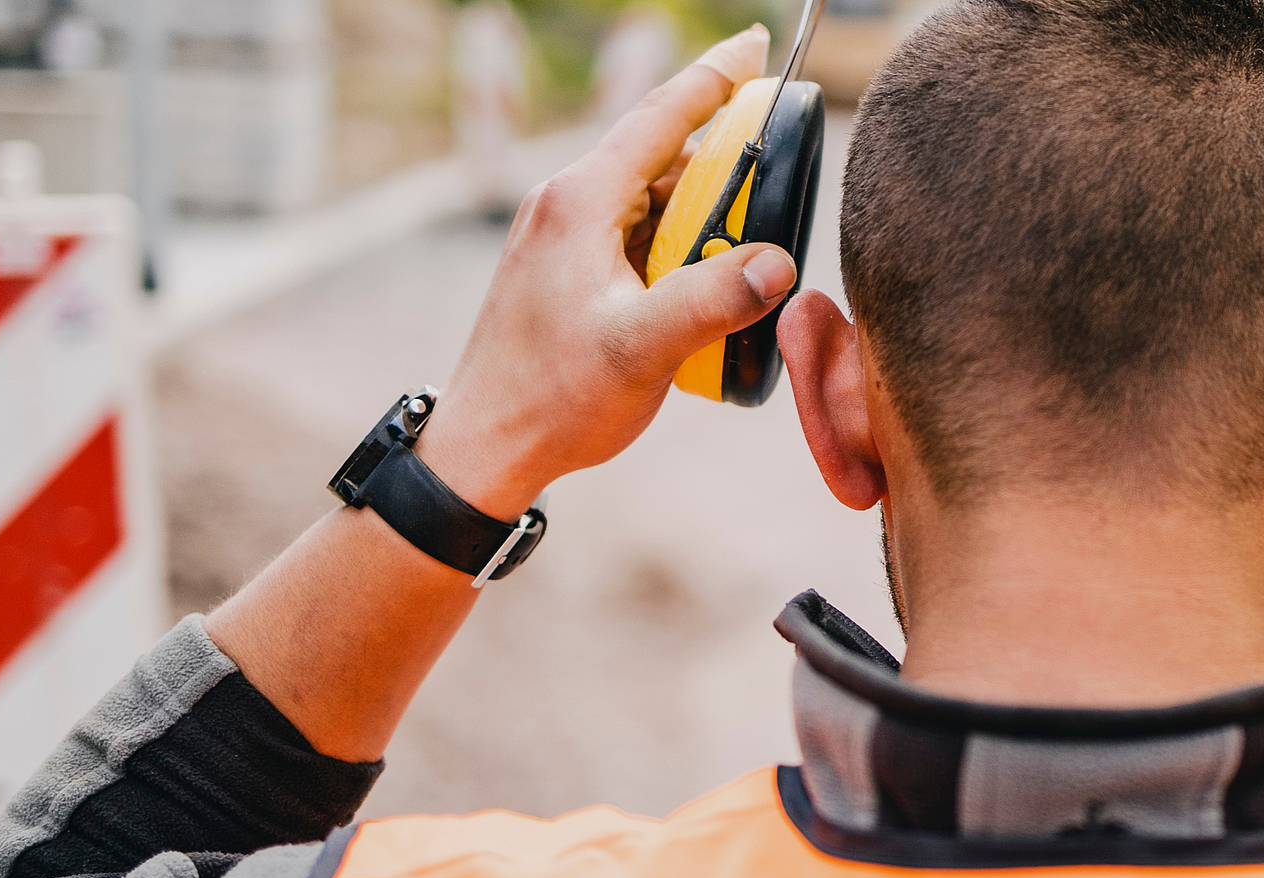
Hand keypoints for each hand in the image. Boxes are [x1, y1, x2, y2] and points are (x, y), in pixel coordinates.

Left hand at [417, 26, 799, 515]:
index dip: (717, 77)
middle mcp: (566, 204)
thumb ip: (714, 300)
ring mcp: (561, 236)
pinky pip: (635, 234)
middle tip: (775, 177)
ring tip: (739, 254)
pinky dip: (675, 246)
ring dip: (701, 215)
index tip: (759, 46)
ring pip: (651, 198)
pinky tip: (698, 287)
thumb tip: (777, 263)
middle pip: (662, 156)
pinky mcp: (563, 268)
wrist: (485, 446)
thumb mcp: (644, 349)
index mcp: (581, 202)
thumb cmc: (552, 398)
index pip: (662, 116)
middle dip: (724, 164)